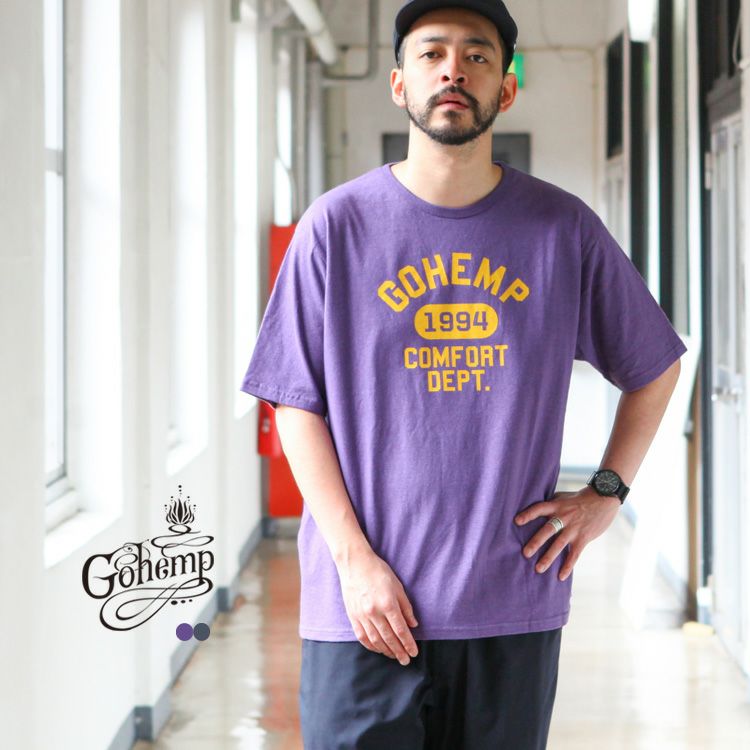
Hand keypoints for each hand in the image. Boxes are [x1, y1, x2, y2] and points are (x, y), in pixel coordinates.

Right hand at [336, 548, 419, 665]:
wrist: (355, 564)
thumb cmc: (378, 572)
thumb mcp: (397, 586)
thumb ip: (406, 607)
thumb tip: (413, 625)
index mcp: (388, 604)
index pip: (401, 631)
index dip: (408, 644)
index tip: (414, 653)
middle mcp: (374, 612)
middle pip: (389, 638)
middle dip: (399, 651)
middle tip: (406, 660)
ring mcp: (362, 616)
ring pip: (376, 640)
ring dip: (386, 651)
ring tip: (394, 656)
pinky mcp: (353, 616)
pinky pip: (362, 637)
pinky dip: (371, 646)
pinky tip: (378, 649)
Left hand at [514, 487, 620, 580]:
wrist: (603, 498)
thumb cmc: (579, 498)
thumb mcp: (562, 497)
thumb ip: (550, 505)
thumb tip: (533, 513)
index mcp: (557, 505)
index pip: (539, 508)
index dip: (528, 514)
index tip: (516, 521)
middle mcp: (564, 517)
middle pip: (547, 530)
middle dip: (536, 542)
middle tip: (525, 553)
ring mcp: (574, 528)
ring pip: (559, 545)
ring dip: (548, 558)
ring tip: (538, 569)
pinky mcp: (583, 538)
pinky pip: (574, 554)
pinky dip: (567, 566)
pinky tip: (560, 576)